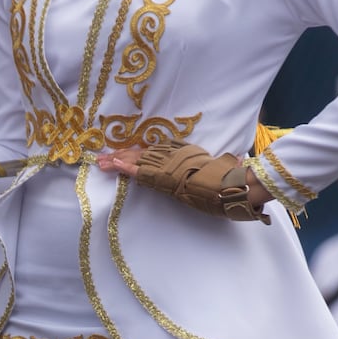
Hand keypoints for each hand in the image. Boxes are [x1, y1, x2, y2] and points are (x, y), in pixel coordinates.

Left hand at [96, 147, 270, 213]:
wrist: (226, 186)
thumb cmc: (227, 177)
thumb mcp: (221, 166)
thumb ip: (220, 163)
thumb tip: (236, 160)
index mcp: (182, 153)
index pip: (153, 152)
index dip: (136, 153)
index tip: (123, 154)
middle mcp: (171, 155)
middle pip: (141, 154)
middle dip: (121, 156)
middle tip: (102, 158)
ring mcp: (166, 164)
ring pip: (136, 160)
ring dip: (117, 161)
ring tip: (101, 162)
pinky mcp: (162, 176)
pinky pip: (140, 171)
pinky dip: (125, 166)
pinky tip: (112, 165)